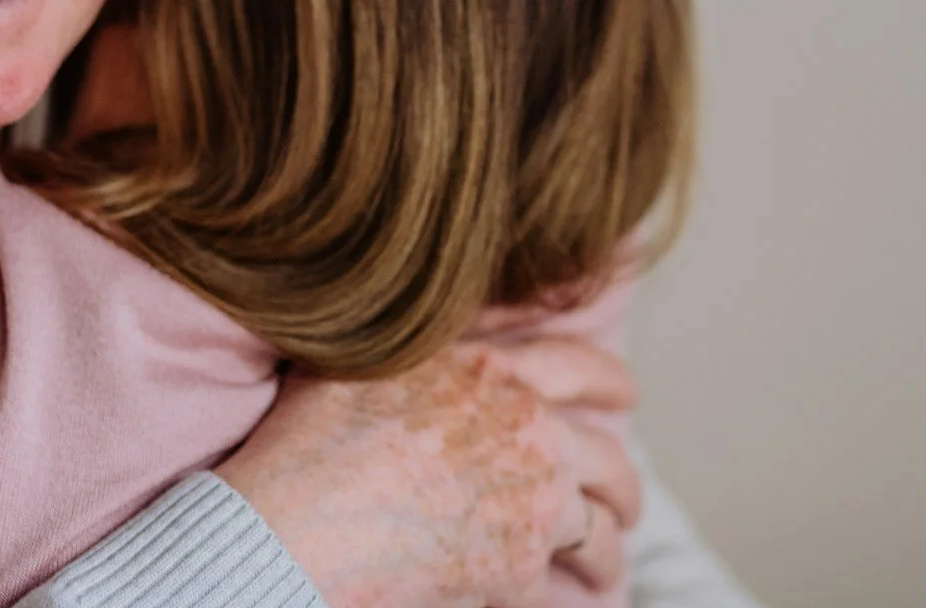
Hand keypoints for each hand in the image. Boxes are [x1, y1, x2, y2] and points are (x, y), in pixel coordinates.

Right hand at [215, 338, 638, 606]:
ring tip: (602, 568)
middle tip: (624, 500)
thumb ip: (421, 352)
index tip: (625, 396)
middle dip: (623, 484)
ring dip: (605, 550)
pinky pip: (551, 580)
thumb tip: (423, 343)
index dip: (609, 382)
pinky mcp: (521, 560)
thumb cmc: (310, 438)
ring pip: (598, 528)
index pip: (579, 364)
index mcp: (492, 369)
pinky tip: (542, 597)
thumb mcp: (365, 360)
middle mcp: (528, 426)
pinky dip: (549, 591)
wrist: (300, 515)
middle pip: (609, 457)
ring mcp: (533, 496)